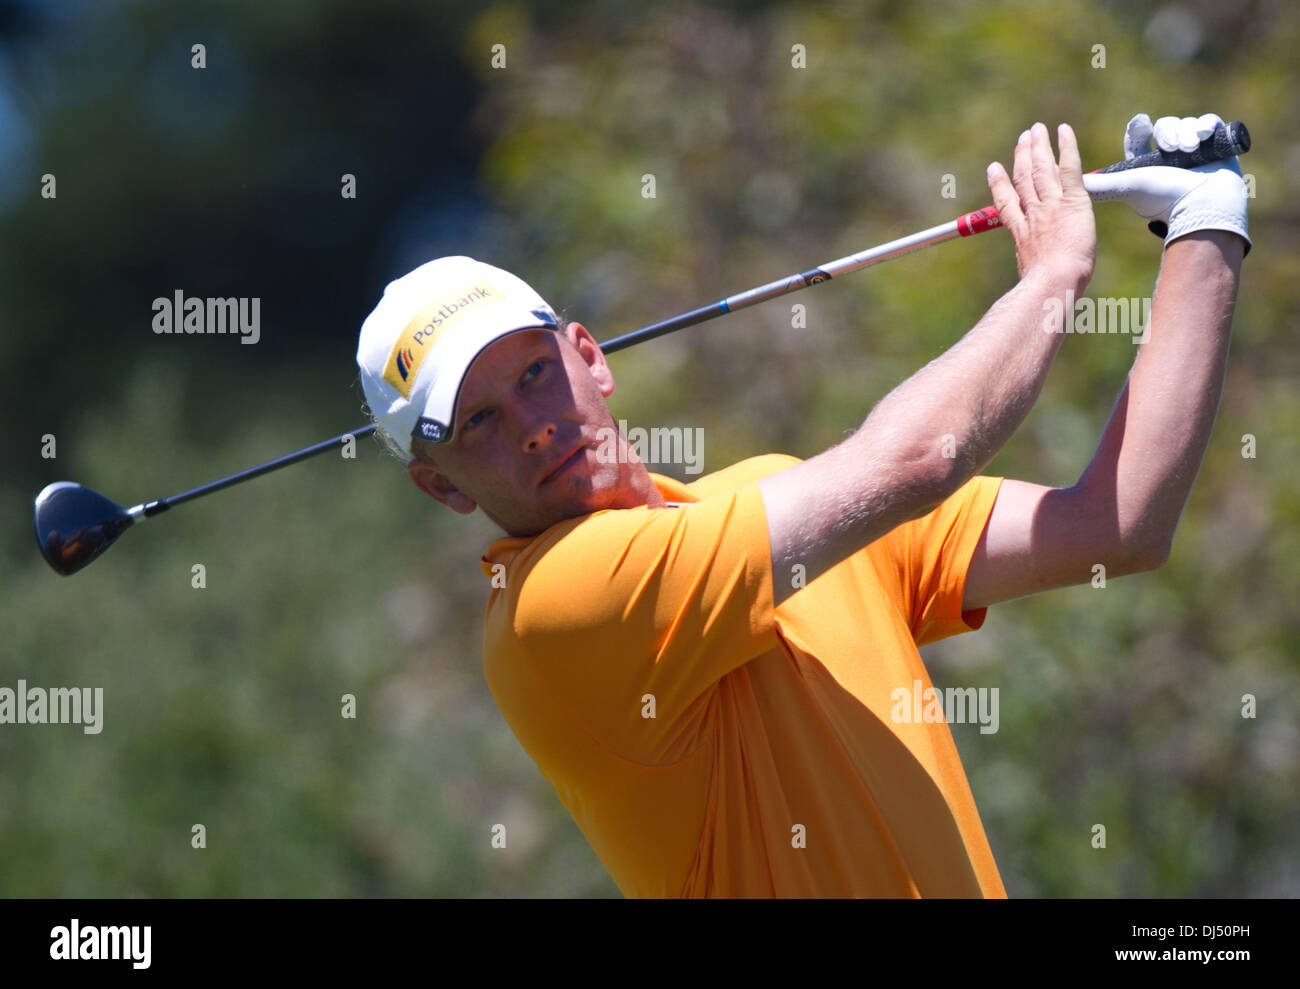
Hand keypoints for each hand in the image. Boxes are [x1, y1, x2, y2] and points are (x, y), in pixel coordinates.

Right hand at [987, 122, 1095, 286]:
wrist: (1053, 281)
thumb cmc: (1046, 289)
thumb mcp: (1031, 281)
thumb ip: (1032, 274)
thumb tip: (1031, 290)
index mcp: (1021, 234)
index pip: (1007, 203)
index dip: (999, 184)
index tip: (994, 168)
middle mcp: (1033, 215)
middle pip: (1024, 179)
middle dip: (1023, 156)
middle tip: (1022, 138)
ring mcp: (1051, 206)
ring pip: (1043, 169)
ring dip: (1039, 147)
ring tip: (1036, 130)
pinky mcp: (1072, 201)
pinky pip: (1068, 168)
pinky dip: (1066, 147)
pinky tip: (1062, 131)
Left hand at [1083, 112, 1250, 253]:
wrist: (1202, 205)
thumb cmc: (1163, 198)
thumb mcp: (1128, 186)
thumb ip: (1101, 184)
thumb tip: (1073, 182)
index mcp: (1148, 165)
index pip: (1140, 138)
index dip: (1139, 129)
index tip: (1141, 123)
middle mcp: (1170, 158)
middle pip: (1164, 127)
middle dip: (1166, 132)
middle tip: (1169, 148)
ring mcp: (1195, 152)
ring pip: (1185, 124)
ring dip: (1185, 133)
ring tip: (1189, 149)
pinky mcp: (1216, 147)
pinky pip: (1209, 123)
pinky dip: (1205, 126)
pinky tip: (1203, 137)